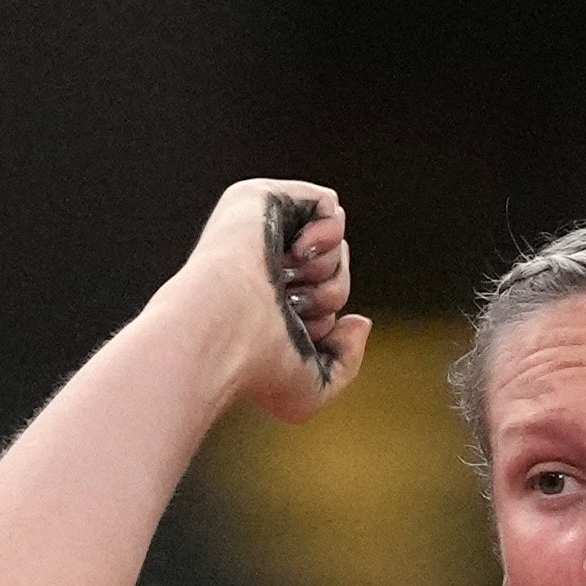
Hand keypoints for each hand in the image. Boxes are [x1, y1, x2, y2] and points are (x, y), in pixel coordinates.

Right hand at [190, 178, 369, 417]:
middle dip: (330, 294)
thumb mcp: (313, 388)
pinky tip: (295, 252)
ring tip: (284, 281)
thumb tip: (359, 320)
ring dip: (327, 271)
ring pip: (335, 242)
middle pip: (336, 270)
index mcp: (265, 301)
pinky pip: (329, 205)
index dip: (324, 320)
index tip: (291, 332)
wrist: (226, 331)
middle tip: (289, 305)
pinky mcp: (261, 197)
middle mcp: (260, 263)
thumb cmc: (258, 368)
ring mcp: (259, 229)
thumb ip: (346, 361)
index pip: (325, 299)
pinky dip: (328, 234)